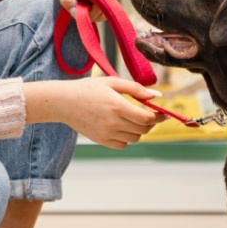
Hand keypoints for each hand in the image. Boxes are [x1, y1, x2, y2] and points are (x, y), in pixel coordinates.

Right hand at [25, 77, 165, 148]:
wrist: (64, 102)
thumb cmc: (88, 89)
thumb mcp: (112, 82)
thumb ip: (136, 88)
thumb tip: (157, 96)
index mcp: (118, 106)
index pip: (146, 118)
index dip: (158, 117)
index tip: (162, 113)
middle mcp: (113, 122)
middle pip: (143, 130)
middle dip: (151, 123)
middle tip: (150, 114)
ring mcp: (107, 134)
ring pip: (134, 138)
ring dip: (139, 130)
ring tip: (134, 120)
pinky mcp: (101, 140)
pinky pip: (122, 145)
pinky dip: (127, 138)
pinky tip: (123, 127)